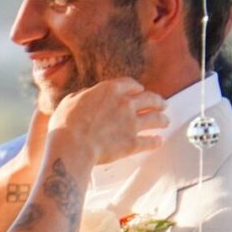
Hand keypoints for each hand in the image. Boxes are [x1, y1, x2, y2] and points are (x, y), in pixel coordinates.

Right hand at [48, 78, 167, 166]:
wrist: (73, 146)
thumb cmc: (66, 125)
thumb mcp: (69, 101)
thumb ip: (82, 96)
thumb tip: (85, 95)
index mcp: (109, 90)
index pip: (131, 84)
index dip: (137, 88)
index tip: (139, 91)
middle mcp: (125, 104)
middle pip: (149, 99)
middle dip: (157, 101)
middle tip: (162, 104)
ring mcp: (131, 123)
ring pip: (155, 118)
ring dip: (162, 119)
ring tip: (166, 121)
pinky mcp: (132, 142)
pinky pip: (149, 141)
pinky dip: (156, 142)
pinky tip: (159, 142)